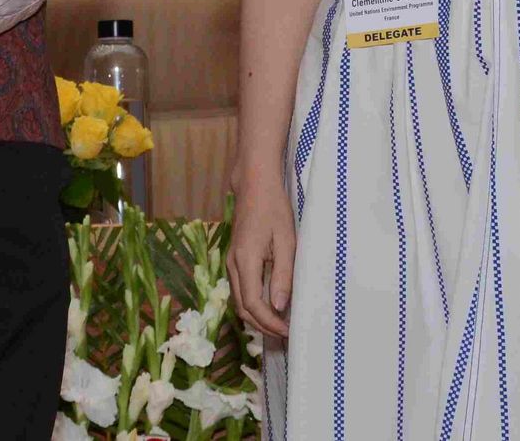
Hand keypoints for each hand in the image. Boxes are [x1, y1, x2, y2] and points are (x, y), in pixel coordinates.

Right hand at [227, 166, 296, 338]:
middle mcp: (233, 264)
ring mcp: (231, 261)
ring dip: (257, 317)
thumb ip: (282, 274)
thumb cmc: (273, 208)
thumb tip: (280, 306)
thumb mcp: (286, 240)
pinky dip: (253, 304)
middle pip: (242, 307)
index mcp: (245, 260)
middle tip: (286, 334)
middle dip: (263, 326)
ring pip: (239, 300)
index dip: (269, 323)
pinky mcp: (234, 258)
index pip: (253, 304)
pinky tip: (270, 306)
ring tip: (280, 324)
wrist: (254, 184)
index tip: (288, 331)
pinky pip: (241, 289)